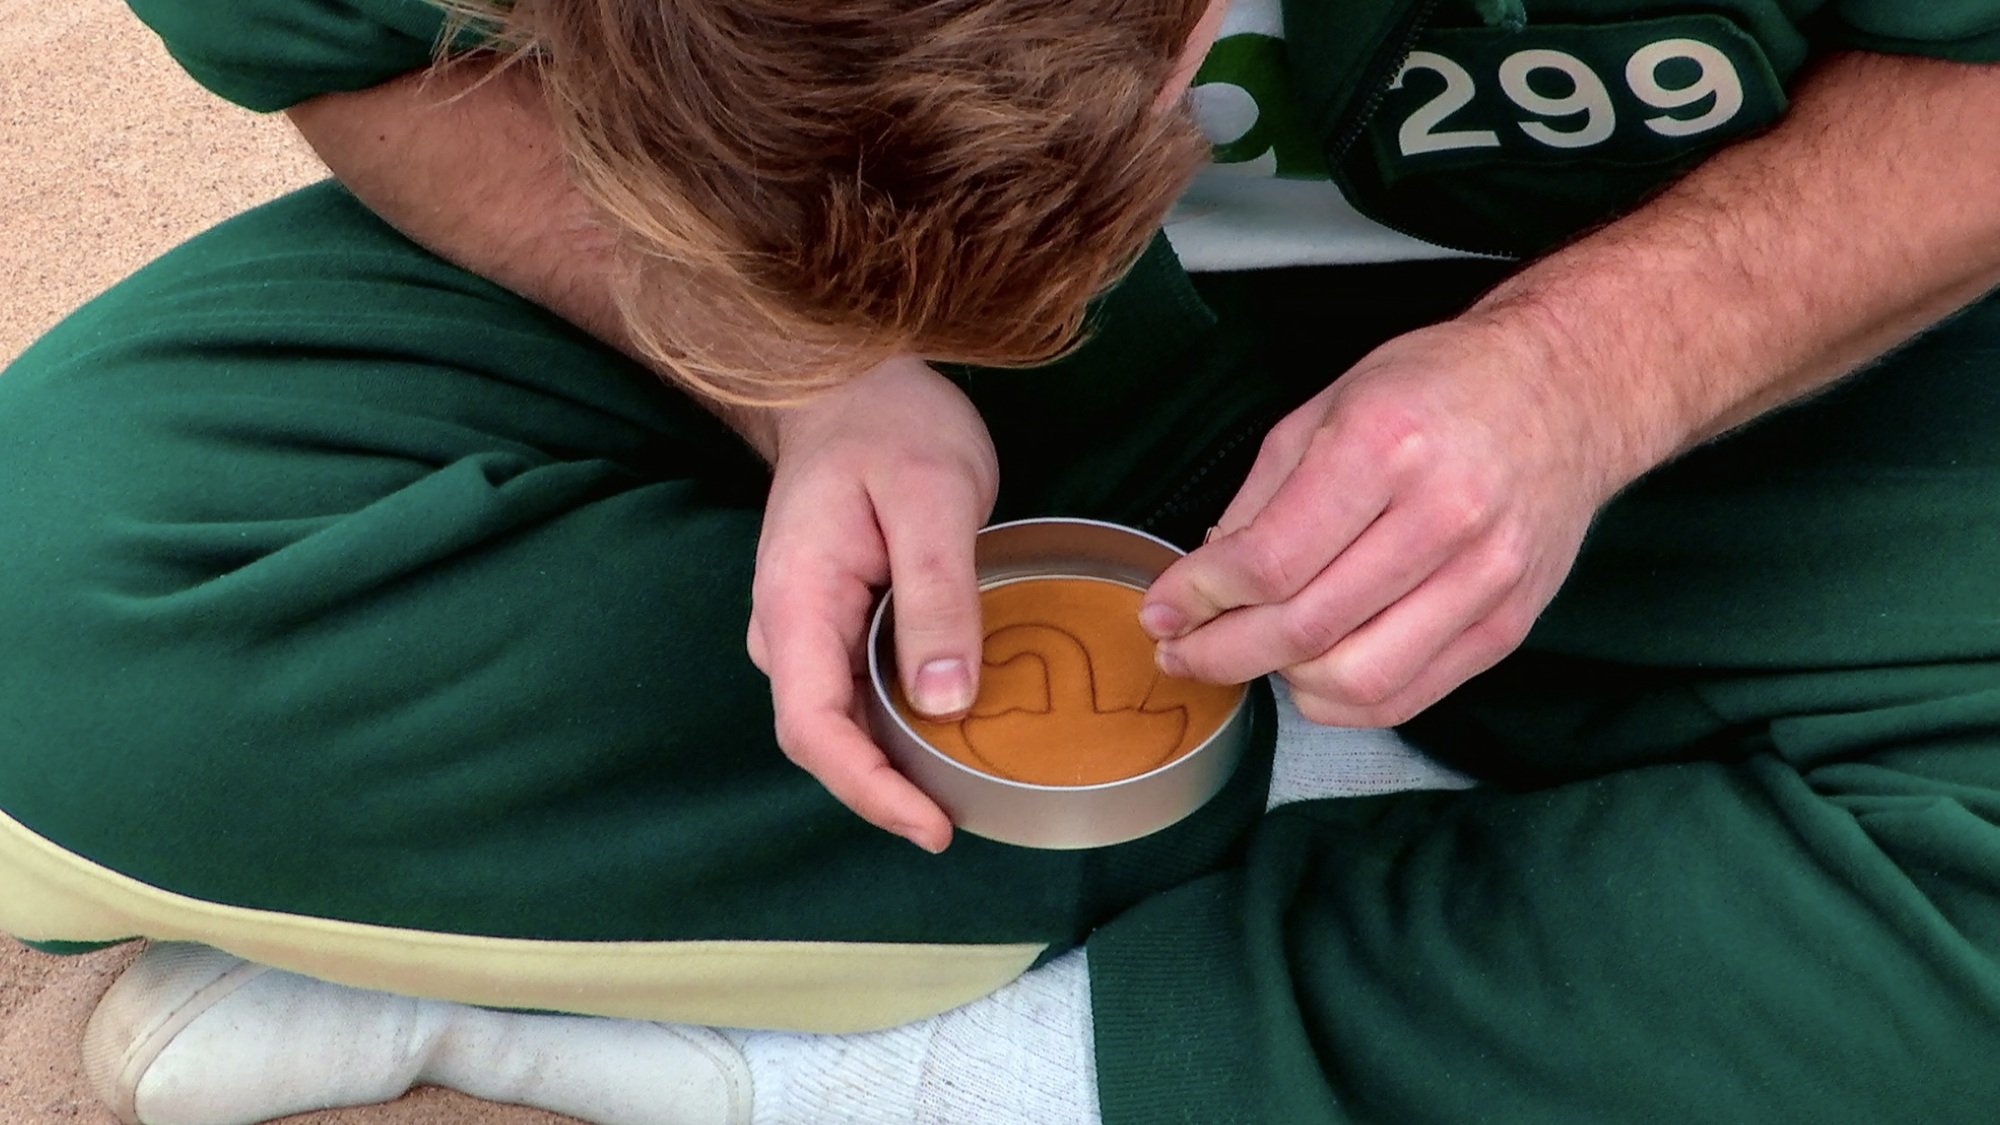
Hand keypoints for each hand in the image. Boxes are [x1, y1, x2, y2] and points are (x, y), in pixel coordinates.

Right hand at [746, 356, 996, 851]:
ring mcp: (804, 628)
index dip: (871, 790)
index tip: (932, 827)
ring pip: (840, 719)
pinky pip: (856, 690)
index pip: (815, 728)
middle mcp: (786, 627)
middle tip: (963, 818)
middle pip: (824, 738)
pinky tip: (951, 729)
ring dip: (893, 761)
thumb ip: (938, 596)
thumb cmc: (891, 425)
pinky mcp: (831, 622)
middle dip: (886, 790)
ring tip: (967, 785)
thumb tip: (945, 702)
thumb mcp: (933, 496)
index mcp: (797, 601)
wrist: (848, 383)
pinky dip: (898, 722)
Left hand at [1139, 316, 1630, 726]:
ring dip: (1282, 681)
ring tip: (1254, 654)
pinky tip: (1310, 673)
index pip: (1268, 560)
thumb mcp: (1329, 405)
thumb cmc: (1441, 387)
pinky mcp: (1507, 623)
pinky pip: (1407, 697)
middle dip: (1220, 652)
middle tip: (1182, 652)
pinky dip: (1341, 700)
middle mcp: (1443, 515)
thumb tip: (1204, 579)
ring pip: (1355, 679)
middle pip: (1304, 628)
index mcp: (1385, 446)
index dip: (1198, 598)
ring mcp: (1484, 578)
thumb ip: (1261, 497)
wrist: (1567, 391)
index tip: (1162, 611)